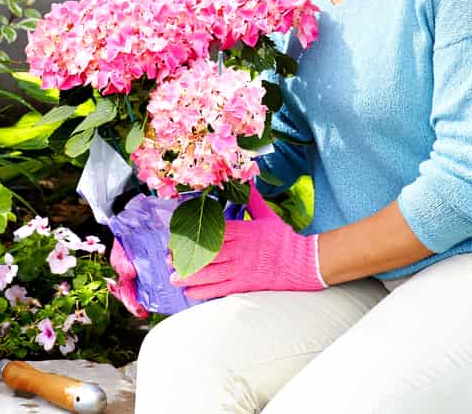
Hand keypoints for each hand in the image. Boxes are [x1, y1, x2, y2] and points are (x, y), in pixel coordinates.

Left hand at [172, 182, 326, 299]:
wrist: (303, 263)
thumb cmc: (283, 238)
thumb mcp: (266, 215)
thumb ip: (252, 199)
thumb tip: (245, 179)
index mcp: (242, 230)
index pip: (213, 231)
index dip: (193, 235)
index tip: (178, 237)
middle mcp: (239, 249)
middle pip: (207, 253)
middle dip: (186, 256)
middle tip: (169, 259)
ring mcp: (241, 268)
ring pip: (211, 273)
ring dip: (190, 276)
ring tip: (174, 278)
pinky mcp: (245, 284)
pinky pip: (221, 288)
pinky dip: (204, 291)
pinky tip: (190, 292)